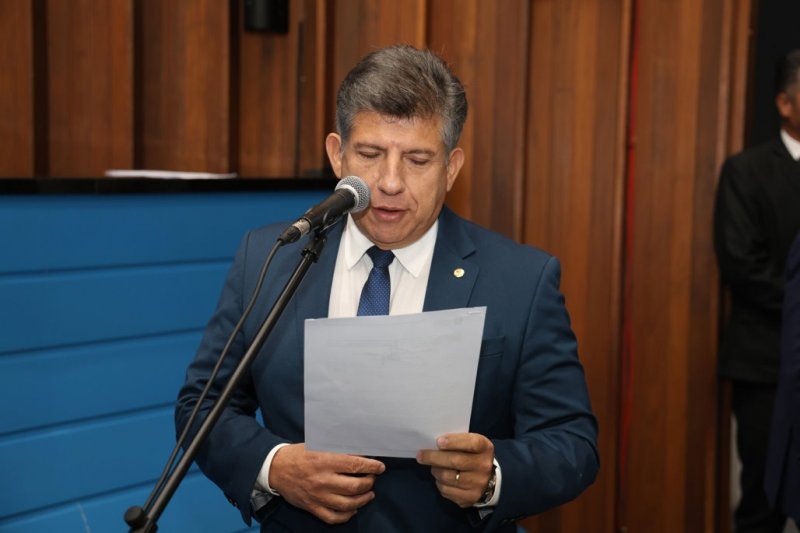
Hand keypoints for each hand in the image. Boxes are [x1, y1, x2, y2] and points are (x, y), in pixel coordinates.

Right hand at [269, 443, 384, 523]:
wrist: (276, 468)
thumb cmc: (299, 454)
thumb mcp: (318, 444)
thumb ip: (338, 448)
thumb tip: (360, 450)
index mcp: (324, 460)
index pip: (355, 464)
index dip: (371, 466)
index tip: (380, 467)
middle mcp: (322, 480)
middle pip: (355, 486)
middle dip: (369, 482)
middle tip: (372, 478)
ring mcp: (317, 496)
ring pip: (347, 504)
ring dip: (363, 500)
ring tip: (368, 494)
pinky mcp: (312, 507)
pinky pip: (333, 517)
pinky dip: (346, 515)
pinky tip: (353, 509)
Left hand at [416, 433, 494, 507]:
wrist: (488, 480)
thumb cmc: (473, 456)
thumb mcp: (471, 444)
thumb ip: (457, 442)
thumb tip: (433, 445)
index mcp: (485, 448)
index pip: (471, 443)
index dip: (454, 442)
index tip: (438, 442)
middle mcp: (484, 466)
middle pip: (456, 461)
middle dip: (434, 457)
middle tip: (421, 455)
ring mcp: (478, 484)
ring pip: (448, 477)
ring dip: (435, 471)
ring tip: (433, 467)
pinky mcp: (469, 498)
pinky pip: (446, 491)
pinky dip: (439, 483)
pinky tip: (441, 478)